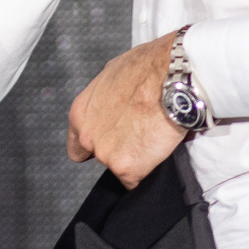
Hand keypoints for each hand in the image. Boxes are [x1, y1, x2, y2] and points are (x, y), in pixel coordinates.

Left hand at [66, 31, 187, 188]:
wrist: (171, 78)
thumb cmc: (147, 68)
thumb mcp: (113, 75)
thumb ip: (105, 98)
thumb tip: (114, 103)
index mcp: (81, 113)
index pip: (77, 146)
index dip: (95, 146)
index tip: (108, 143)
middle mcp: (88, 136)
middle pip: (101, 156)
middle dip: (118, 150)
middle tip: (138, 135)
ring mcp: (106, 154)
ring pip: (120, 167)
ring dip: (136, 158)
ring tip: (152, 136)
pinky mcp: (127, 168)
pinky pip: (136, 180)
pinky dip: (148, 169)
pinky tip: (157, 149)